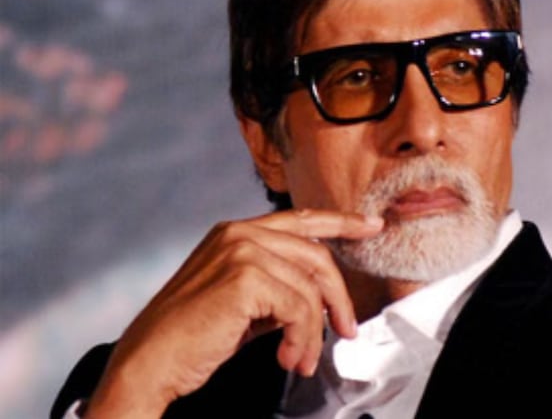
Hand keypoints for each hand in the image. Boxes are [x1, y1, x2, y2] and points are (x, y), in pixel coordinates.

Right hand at [83, 209, 383, 417]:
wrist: (149, 362)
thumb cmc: (191, 337)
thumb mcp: (242, 301)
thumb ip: (276, 284)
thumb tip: (320, 297)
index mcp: (236, 233)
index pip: (301, 219)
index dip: (341, 221)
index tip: (371, 225)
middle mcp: (239, 233)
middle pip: (316, 256)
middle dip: (339, 297)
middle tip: (347, 330)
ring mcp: (241, 251)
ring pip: (310, 288)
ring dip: (314, 332)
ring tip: (301, 359)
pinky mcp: (245, 277)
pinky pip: (299, 308)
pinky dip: (302, 339)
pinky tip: (287, 358)